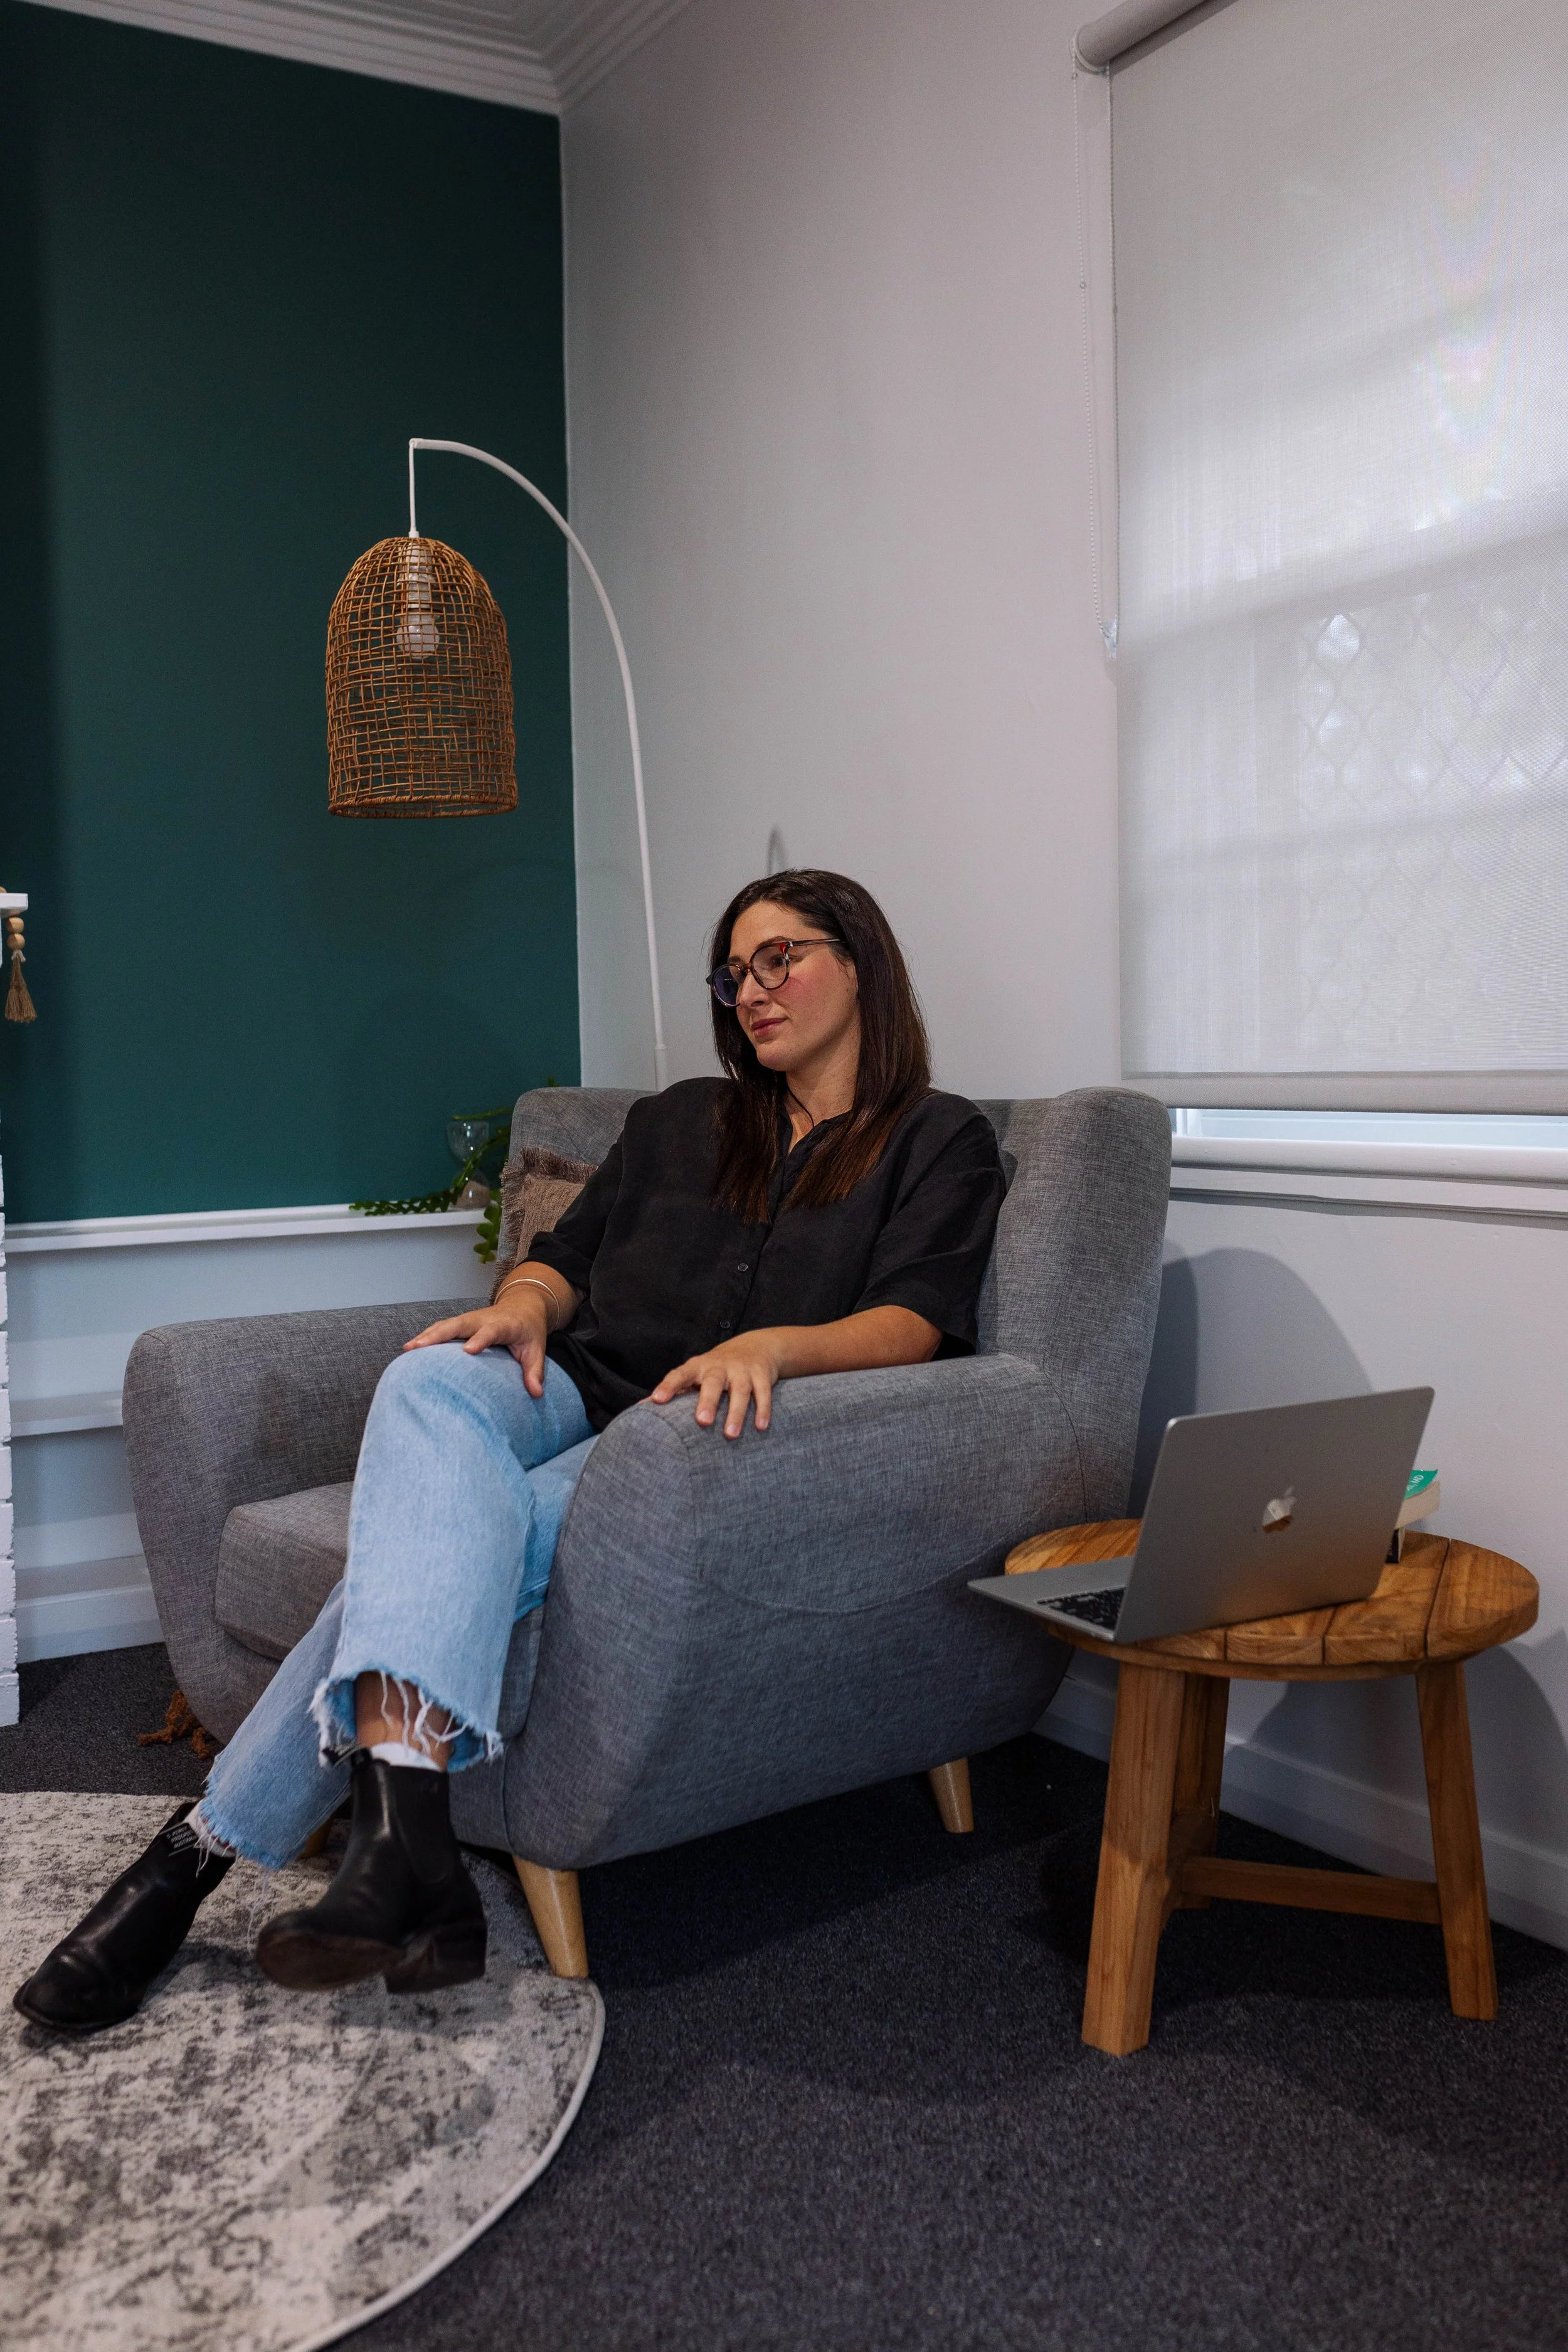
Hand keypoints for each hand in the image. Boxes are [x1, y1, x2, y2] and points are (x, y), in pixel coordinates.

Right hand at [404, 1294, 552, 1398]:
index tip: (468, 1351)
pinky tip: (411, 1349)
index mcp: (504, 1324)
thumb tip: (537, 1394)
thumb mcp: (537, 1349)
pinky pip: (442, 1328)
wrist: (523, 1306)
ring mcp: (469, 1320)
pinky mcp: (461, 1324)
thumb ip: (535, 1371)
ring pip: (445, 1325)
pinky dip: (427, 1336)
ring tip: (408, 1350)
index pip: (490, 1331)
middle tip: (419, 1348)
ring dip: (427, 1336)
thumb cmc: (528, 1330)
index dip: (480, 1339)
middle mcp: (482, 1319)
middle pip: (458, 1324)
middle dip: (438, 1335)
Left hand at [650, 1332, 786, 1436]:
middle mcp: (719, 1367)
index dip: (668, 1386)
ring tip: (730, 1435)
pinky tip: (761, 1428)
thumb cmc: (715, 1368)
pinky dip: (763, 1410)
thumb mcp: (694, 1373)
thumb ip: (673, 1390)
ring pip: (740, 1390)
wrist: (756, 1346)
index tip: (657, 1400)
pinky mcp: (762, 1374)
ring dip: (736, 1413)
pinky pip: (763, 1392)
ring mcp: (742, 1369)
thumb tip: (640, 1407)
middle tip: (702, 1421)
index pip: (680, 1374)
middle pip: (713, 1382)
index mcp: (698, 1366)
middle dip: (708, 1401)